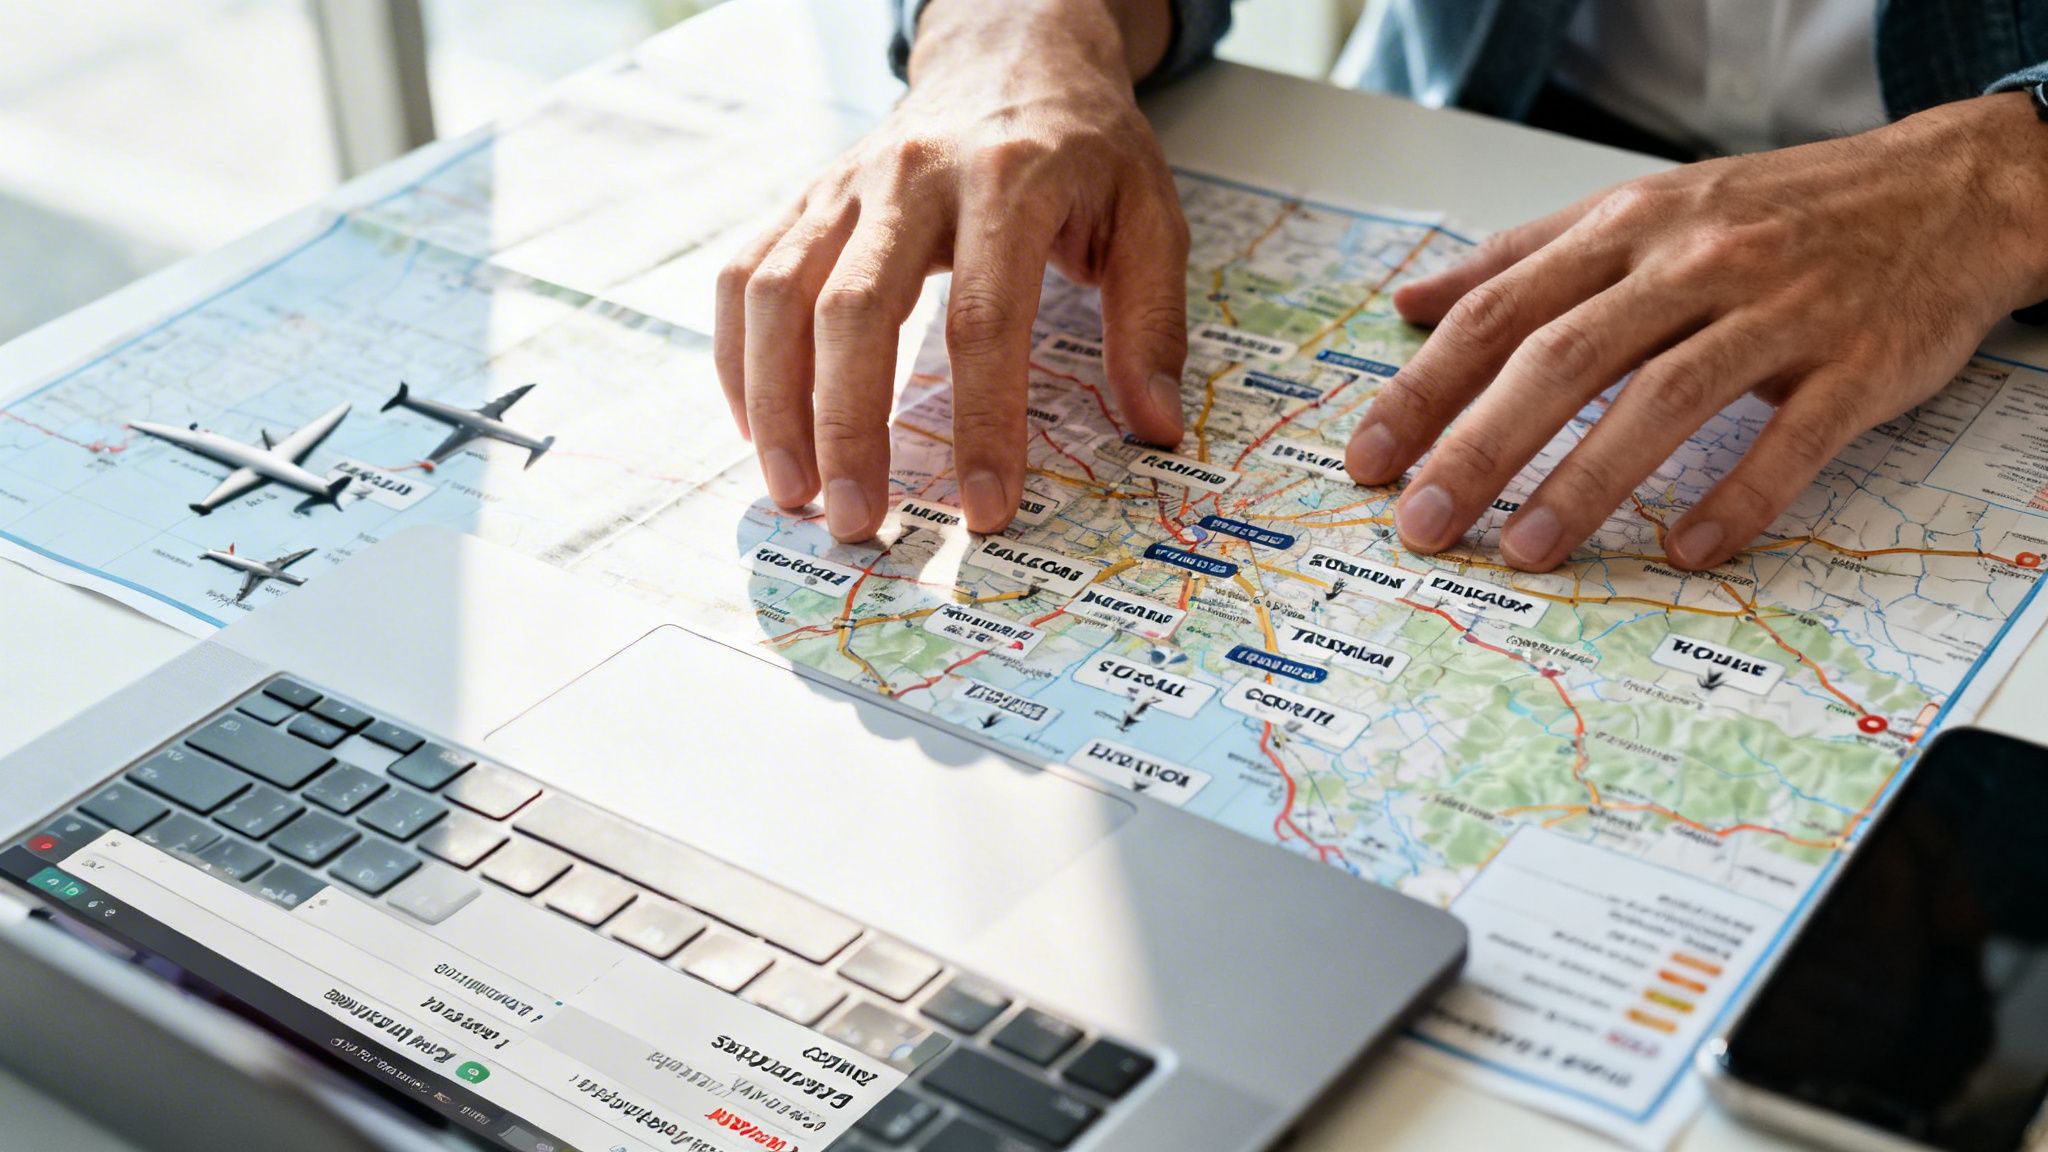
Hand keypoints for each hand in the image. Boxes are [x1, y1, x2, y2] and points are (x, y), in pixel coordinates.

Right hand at [715, 0, 1186, 540]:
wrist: (1013, 54)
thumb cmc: (1083, 147)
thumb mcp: (1150, 214)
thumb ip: (1153, 321)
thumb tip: (1156, 425)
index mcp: (1009, 182)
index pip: (984, 319)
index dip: (982, 421)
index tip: (984, 508)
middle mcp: (911, 177)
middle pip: (855, 310)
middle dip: (849, 427)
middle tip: (858, 521)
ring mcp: (845, 187)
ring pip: (778, 294)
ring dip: (776, 402)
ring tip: (794, 491)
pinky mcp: (806, 199)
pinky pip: (744, 275)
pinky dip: (737, 356)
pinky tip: (758, 426)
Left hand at [1346, 92, 2047, 572]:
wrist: (1950, 190)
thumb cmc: (1776, 210)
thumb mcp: (1640, 209)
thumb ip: (1521, 257)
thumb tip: (1411, 301)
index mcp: (1627, 229)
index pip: (1500, 310)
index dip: (1425, 388)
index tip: (1369, 457)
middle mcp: (1691, 264)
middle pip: (1564, 358)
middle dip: (1480, 447)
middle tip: (1424, 524)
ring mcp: (1777, 311)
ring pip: (1665, 398)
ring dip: (1588, 481)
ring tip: (1528, 551)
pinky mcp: (1857, 363)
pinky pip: (1792, 438)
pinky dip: (1738, 497)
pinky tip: (1689, 551)